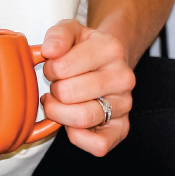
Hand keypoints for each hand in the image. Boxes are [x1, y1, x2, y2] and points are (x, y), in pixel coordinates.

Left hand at [40, 19, 134, 156]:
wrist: (107, 61)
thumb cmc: (83, 48)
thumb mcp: (70, 30)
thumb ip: (58, 34)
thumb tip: (49, 50)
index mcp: (111, 48)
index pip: (63, 66)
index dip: (50, 68)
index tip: (53, 67)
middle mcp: (123, 77)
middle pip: (69, 93)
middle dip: (54, 90)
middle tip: (56, 86)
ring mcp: (124, 104)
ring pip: (82, 118)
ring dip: (60, 113)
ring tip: (59, 103)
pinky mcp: (122, 128)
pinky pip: (99, 145)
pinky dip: (78, 138)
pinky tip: (71, 124)